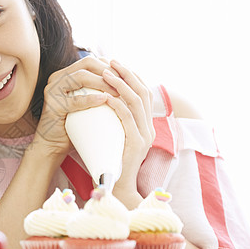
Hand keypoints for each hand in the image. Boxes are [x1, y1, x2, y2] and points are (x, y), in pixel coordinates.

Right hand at [32, 56, 118, 156]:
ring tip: (118, 92)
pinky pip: (74, 100)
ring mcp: (52, 90)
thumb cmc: (75, 126)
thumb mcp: (88, 104)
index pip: (91, 61)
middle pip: (87, 63)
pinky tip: (105, 100)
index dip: (110, 65)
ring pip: (80, 77)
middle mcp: (57, 78)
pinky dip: (90, 99)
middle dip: (108, 70)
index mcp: (66, 74)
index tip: (127, 76)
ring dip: (102, 82)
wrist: (53, 146)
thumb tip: (127, 82)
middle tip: (125, 82)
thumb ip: (98, 90)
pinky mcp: (52, 106)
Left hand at [102, 60, 154, 193]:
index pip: (144, 93)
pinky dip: (117, 103)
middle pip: (143, 92)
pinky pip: (127, 117)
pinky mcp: (137, 143)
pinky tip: (106, 95)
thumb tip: (99, 102)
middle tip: (111, 61)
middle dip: (127, 73)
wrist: (115, 187)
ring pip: (136, 101)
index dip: (132, 76)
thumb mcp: (113, 137)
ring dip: (120, 84)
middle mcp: (150, 128)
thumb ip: (112, 121)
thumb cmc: (109, 161)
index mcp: (146, 125)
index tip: (116, 64)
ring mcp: (145, 135)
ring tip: (106, 72)